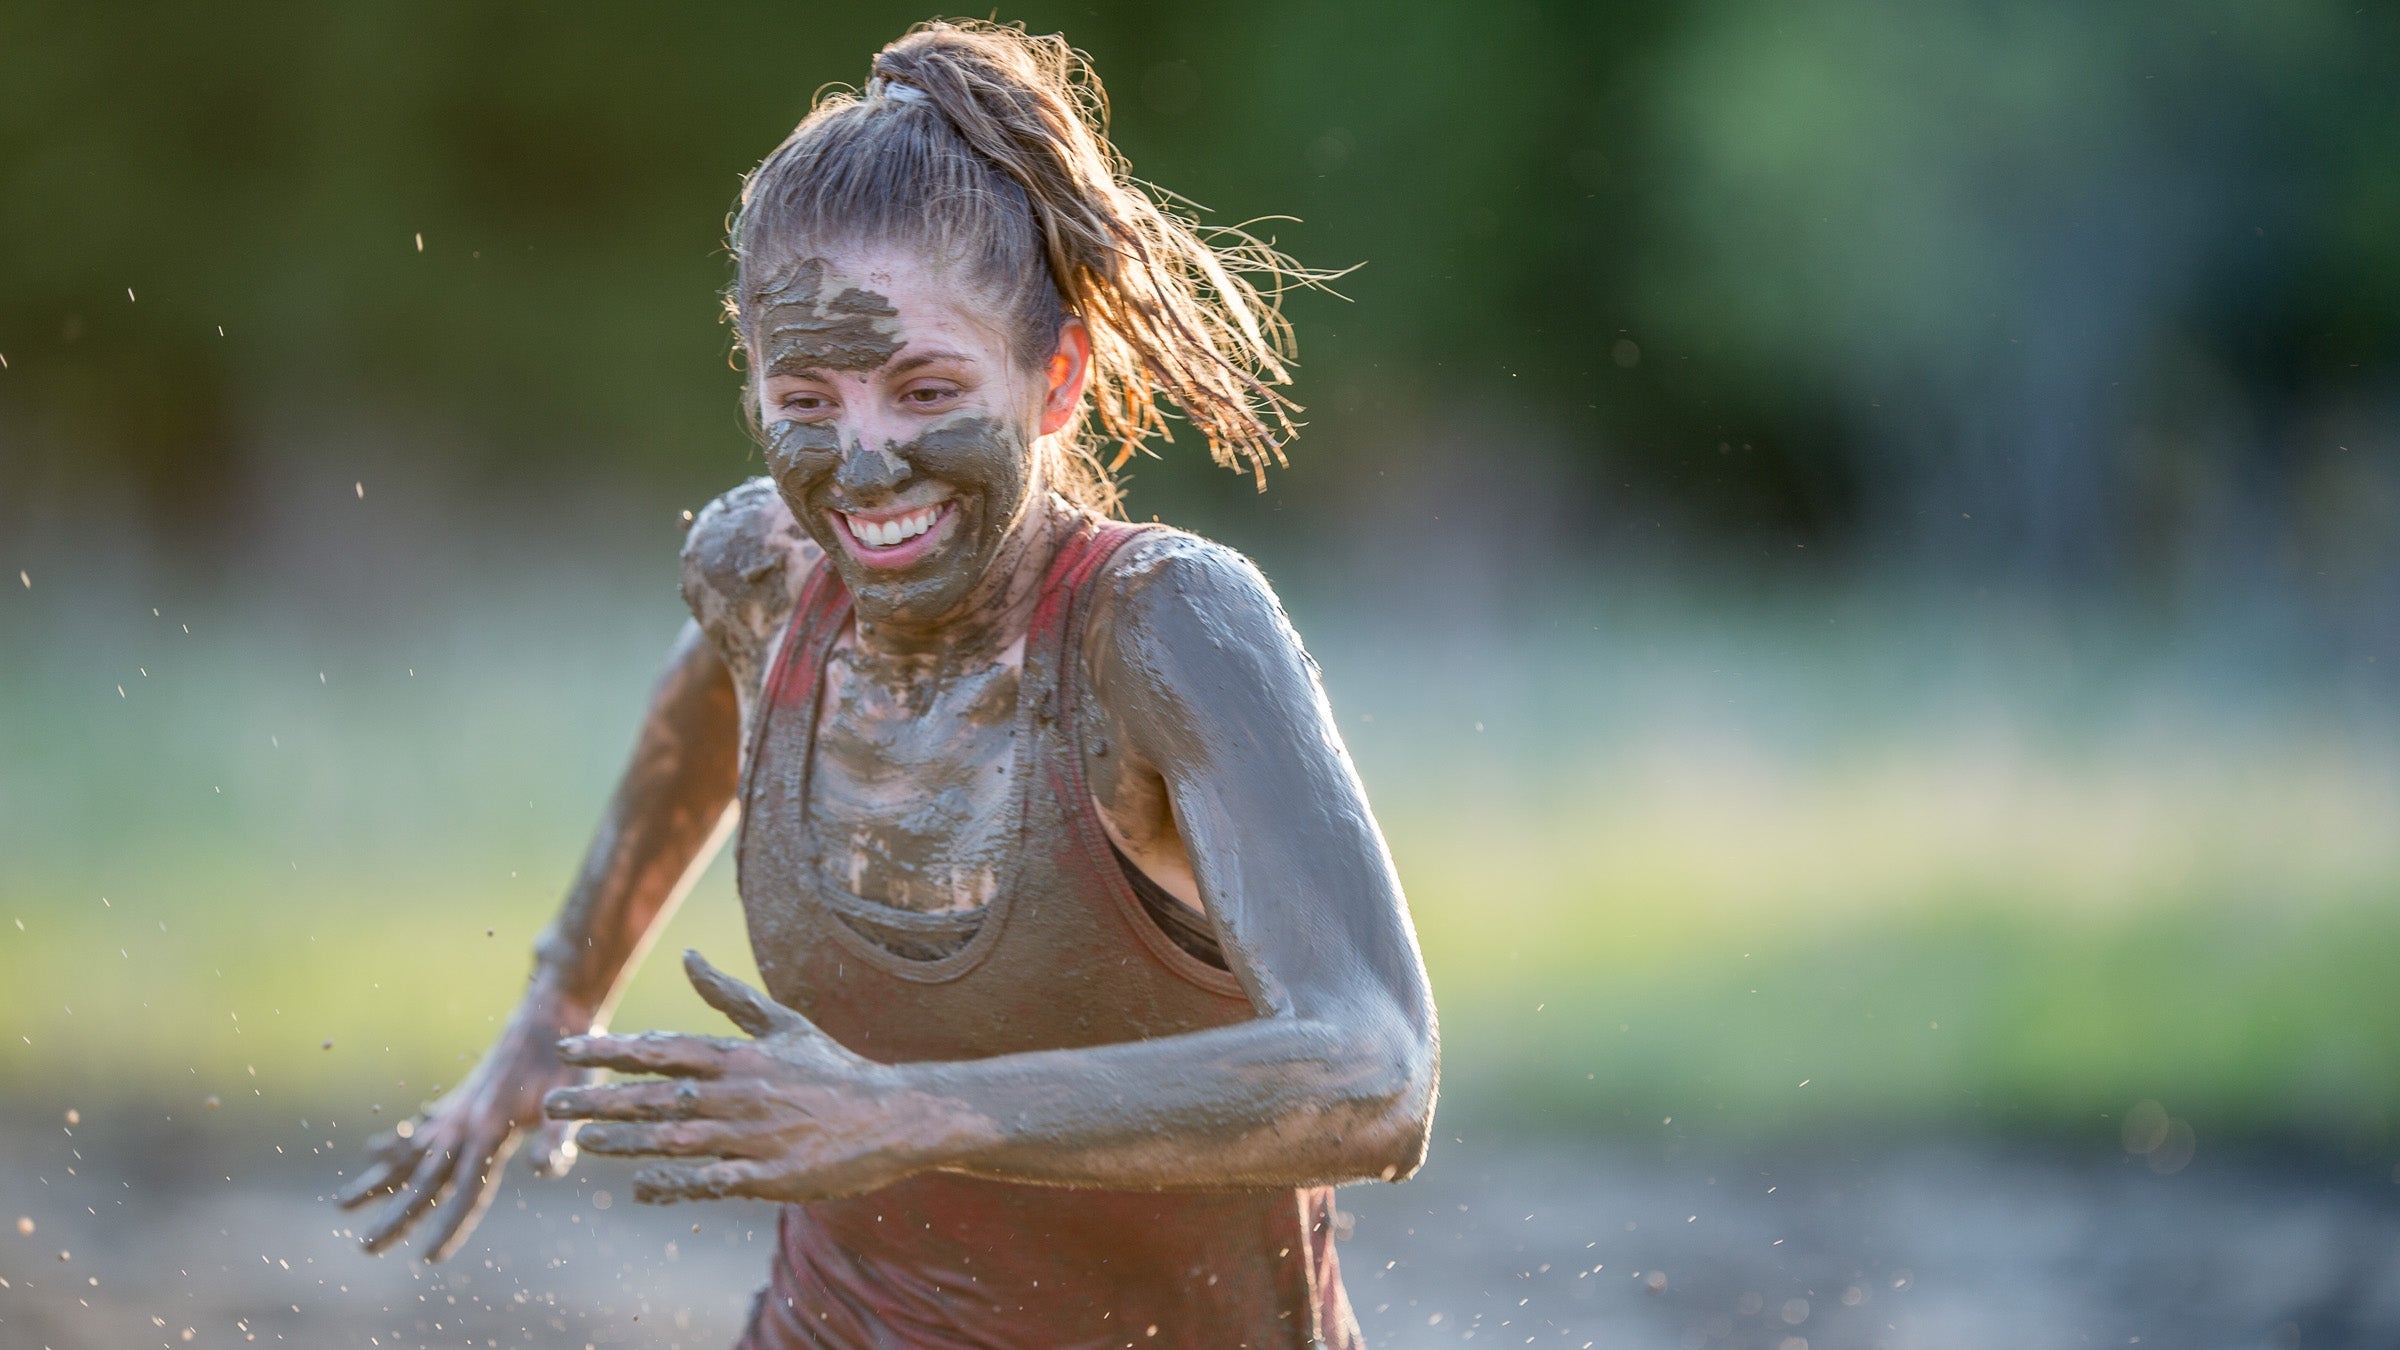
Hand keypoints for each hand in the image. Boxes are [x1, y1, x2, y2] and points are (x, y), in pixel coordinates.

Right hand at [336, 984, 592, 1260]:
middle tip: (365, 1249)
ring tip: (341, 1204)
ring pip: (410, 1155)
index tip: (428, 1258)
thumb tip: (542, 1173)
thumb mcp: (572, 1099)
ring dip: (379, 1181)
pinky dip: (396, 1144)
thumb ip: (557, 1137)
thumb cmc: (567, 1061)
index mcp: (490, 1129)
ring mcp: (458, 1110)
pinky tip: (376, 1151)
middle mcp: (464, 1122)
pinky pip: (421, 1129)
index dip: (450, 1225)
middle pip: (425, 1180)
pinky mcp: (463, 1099)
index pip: (468, 1190)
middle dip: (396, 1217)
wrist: (551, 1012)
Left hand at [544, 949, 986, 1204]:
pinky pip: (706, 1182)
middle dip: (600, 1100)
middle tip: (552, 1104)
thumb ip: (730, 997)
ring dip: (623, 1141)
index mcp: (739, 1057)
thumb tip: (688, 957)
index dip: (612, 1050)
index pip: (662, 1049)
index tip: (568, 1050)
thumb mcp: (784, 1025)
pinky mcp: (765, 1177)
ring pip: (672, 1141)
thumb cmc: (833, 1071)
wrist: (892, 1117)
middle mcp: (738, 1095)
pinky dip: (670, 1184)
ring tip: (582, 1141)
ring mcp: (750, 1138)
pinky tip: (640, 1187)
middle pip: (655, 1097)